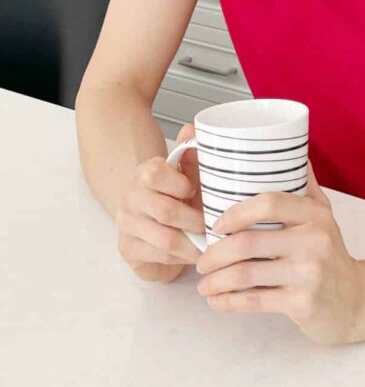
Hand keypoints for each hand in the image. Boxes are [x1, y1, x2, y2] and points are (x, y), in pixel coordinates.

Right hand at [115, 123, 204, 283]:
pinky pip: (159, 257)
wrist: (150, 223)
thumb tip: (192, 128)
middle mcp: (131, 197)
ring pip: (165, 239)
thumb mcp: (186, 176)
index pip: (156, 174)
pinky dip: (182, 258)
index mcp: (145, 173)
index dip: (181, 184)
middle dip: (196, 221)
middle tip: (215, 225)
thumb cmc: (174, 197)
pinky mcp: (128, 249)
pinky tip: (193, 253)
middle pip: (166, 210)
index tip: (195, 190)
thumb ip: (191, 155)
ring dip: (193, 242)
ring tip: (210, 242)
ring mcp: (127, 224)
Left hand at [195, 162, 364, 345]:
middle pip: (248, 243)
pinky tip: (216, 300)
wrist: (358, 299)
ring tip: (204, 283)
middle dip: (215, 253)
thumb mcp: (324, 214)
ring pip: (246, 275)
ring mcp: (308, 274)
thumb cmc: (332, 253)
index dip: (236, 212)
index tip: (216, 223)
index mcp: (314, 214)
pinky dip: (228, 302)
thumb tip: (290, 148)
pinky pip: (254, 302)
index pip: (269, 202)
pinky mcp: (302, 304)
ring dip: (216, 281)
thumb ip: (304, 185)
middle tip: (202, 260)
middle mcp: (313, 241)